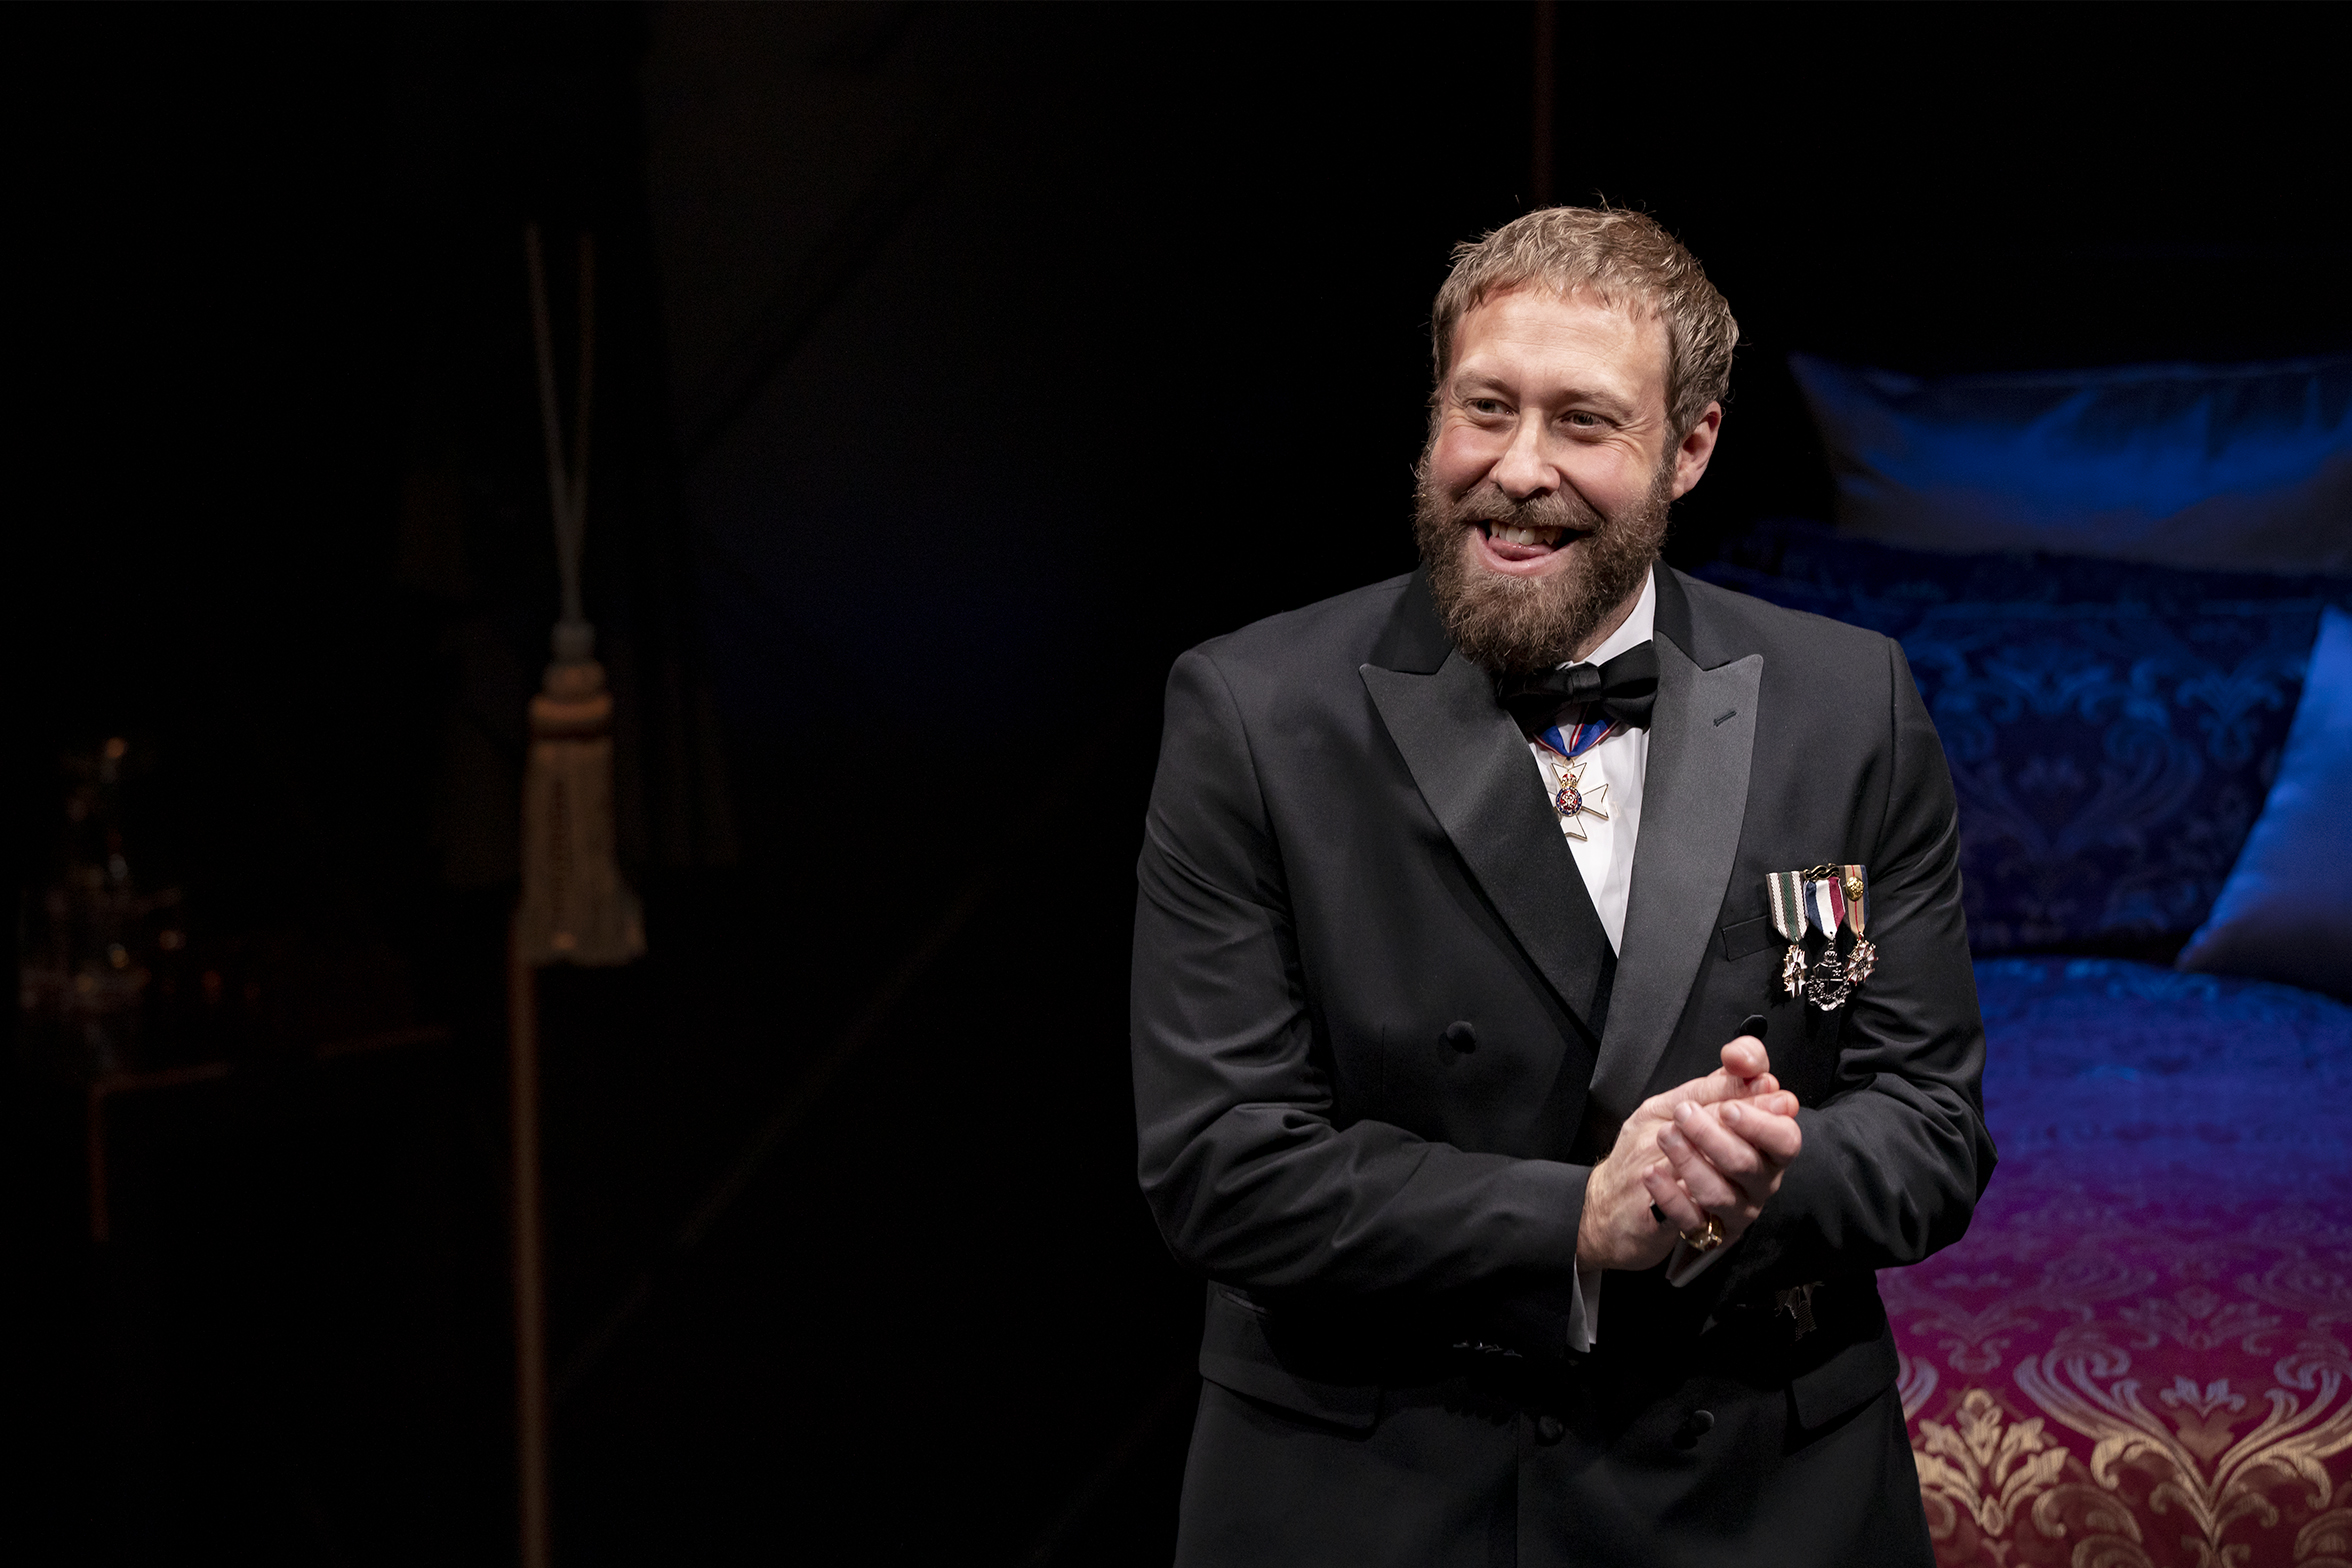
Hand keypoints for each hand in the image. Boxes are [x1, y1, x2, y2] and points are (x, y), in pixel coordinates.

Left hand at [1576, 1036, 1800, 1270]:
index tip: (1728, 1106)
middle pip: (1753, 1164)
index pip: (1785, 1137)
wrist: (1620, 1191)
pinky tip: (1652, 1174)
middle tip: (1683, 1113)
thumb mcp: (1682, 1100)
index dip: (1761, 1121)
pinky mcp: (1707, 1235)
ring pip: (1722, 1192)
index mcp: (1762, 1144)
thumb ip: (1717, 1080)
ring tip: (1664, 1137)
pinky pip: (1694, 1219)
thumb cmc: (1661, 1139)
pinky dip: (1670, 1194)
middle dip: (1715, 1135)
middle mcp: (1758, 1180)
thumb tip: (1742, 1057)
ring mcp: (1735, 1211)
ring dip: (1690, 1160)